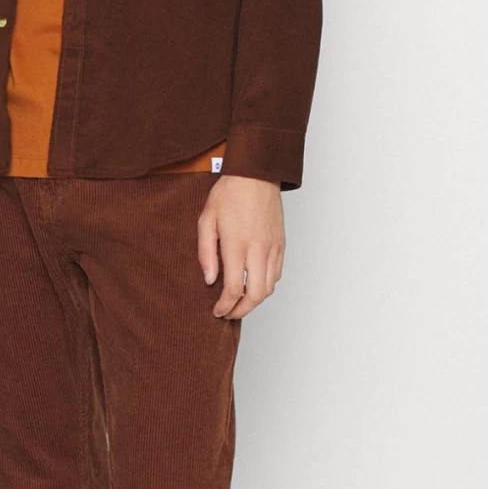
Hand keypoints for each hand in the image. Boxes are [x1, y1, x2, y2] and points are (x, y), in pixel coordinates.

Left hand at [197, 173, 284, 319]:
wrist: (256, 175)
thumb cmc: (229, 194)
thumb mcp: (207, 220)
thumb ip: (206, 253)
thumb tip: (210, 279)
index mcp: (237, 245)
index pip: (234, 289)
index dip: (225, 306)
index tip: (217, 311)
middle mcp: (258, 249)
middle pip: (256, 295)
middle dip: (242, 310)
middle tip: (229, 313)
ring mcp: (273, 248)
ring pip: (269, 287)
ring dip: (255, 300)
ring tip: (240, 301)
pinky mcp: (281, 244)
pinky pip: (277, 274)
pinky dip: (266, 285)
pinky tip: (253, 283)